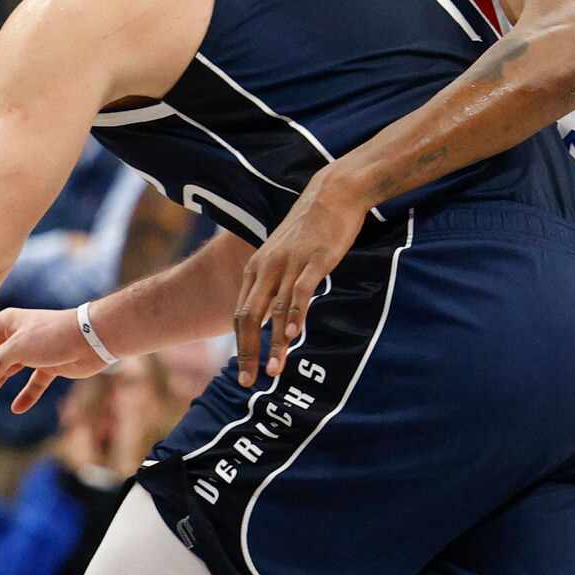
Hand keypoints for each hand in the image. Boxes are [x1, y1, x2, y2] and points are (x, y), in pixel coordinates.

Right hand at [0, 306, 103, 412]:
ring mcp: (32, 352)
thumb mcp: (18, 347)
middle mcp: (16, 337)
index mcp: (5, 325)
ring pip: (5, 374)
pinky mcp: (49, 365)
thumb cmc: (53, 336)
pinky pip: (32, 383)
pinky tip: (17, 409)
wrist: (92, 338)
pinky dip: (25, 395)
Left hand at [233, 165, 369, 386]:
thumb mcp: (284, 254)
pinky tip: (296, 337)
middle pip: (249, 317)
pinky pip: (300, 293)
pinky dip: (296, 316)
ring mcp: (289, 264)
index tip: (246, 373)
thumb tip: (276, 314)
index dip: (241, 346)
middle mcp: (266, 267)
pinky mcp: (313, 260)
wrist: (333, 192)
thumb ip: (275, 281)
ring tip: (275, 370)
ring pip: (275, 311)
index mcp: (256, 268)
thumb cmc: (311, 226)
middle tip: (250, 381)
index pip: (241, 314)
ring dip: (274, 344)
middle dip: (248, 353)